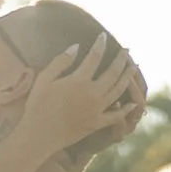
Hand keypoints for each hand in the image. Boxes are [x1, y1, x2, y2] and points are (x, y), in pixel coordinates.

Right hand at [19, 31, 141, 157]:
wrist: (38, 135)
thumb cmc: (37, 106)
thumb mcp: (44, 79)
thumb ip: (61, 62)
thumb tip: (76, 47)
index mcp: (78, 81)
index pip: (94, 57)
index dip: (100, 44)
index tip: (103, 36)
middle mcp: (92, 94)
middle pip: (113, 72)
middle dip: (121, 59)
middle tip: (126, 50)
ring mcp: (96, 110)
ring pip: (118, 90)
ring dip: (128, 77)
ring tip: (133, 68)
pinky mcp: (96, 124)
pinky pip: (116, 116)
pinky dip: (125, 109)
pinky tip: (132, 103)